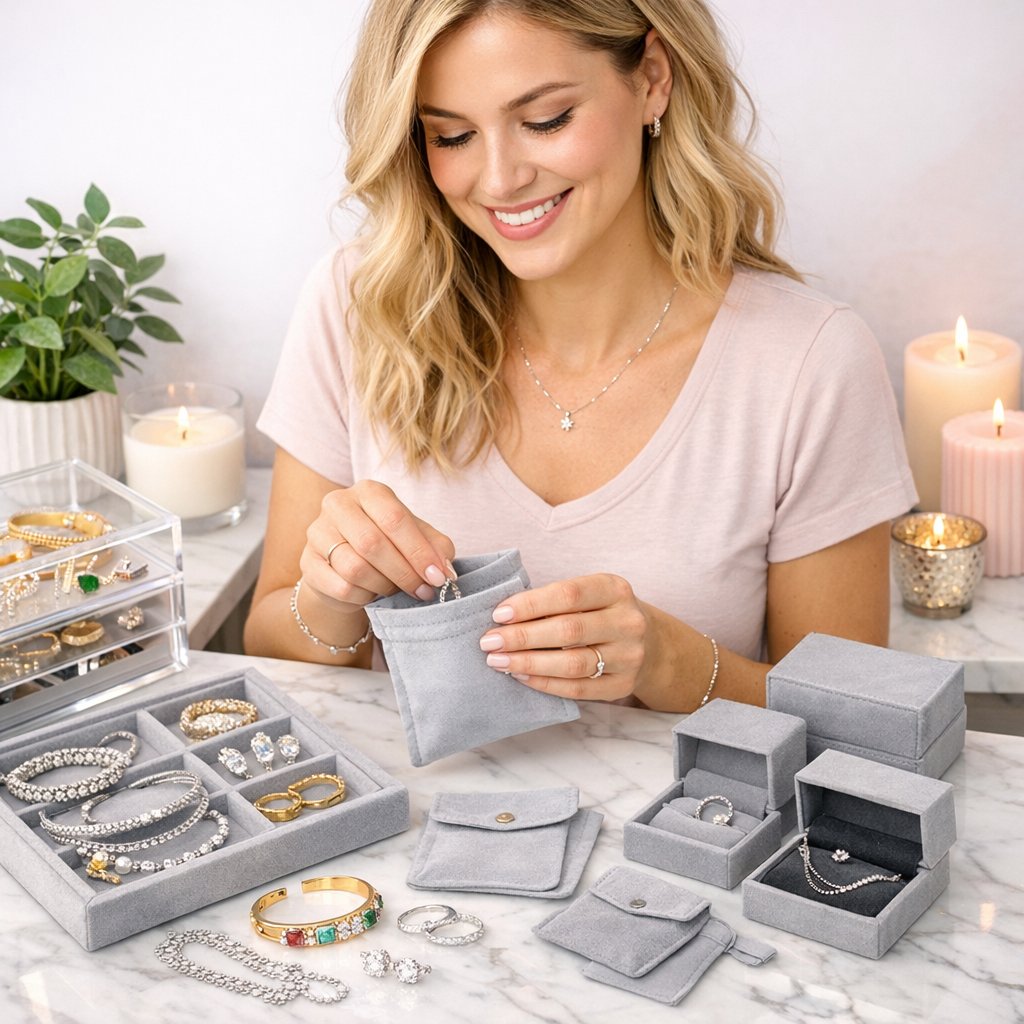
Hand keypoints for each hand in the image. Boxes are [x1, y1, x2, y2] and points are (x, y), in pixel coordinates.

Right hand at [300, 481, 455, 612]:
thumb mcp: (417, 539)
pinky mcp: (307, 562)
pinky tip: (371, 594)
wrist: (347, 567)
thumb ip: (436, 548)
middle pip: (372, 543)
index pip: (395, 519)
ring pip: (355, 568)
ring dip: (383, 586)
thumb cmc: (388, 546)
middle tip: (422, 590)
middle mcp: (338, 504)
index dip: (419, 552)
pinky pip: (341, 587)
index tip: (438, 577)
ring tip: (395, 590)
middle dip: (404, 573)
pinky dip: (363, 597)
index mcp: (369, 491)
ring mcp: (317, 532)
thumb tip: (445, 572)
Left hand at [478, 574, 649, 700]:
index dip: (530, 604)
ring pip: (572, 663)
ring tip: (498, 661)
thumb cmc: (602, 613)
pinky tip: (521, 676)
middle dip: (522, 636)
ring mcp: (629, 656)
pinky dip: (544, 683)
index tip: (498, 614)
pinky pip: (577, 688)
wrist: (650, 644)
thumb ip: (555, 600)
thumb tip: (503, 615)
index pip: (568, 594)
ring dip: (529, 663)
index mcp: (615, 589)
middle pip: (568, 630)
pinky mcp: (623, 685)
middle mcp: (628, 622)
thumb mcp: (589, 595)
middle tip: (489, 641)